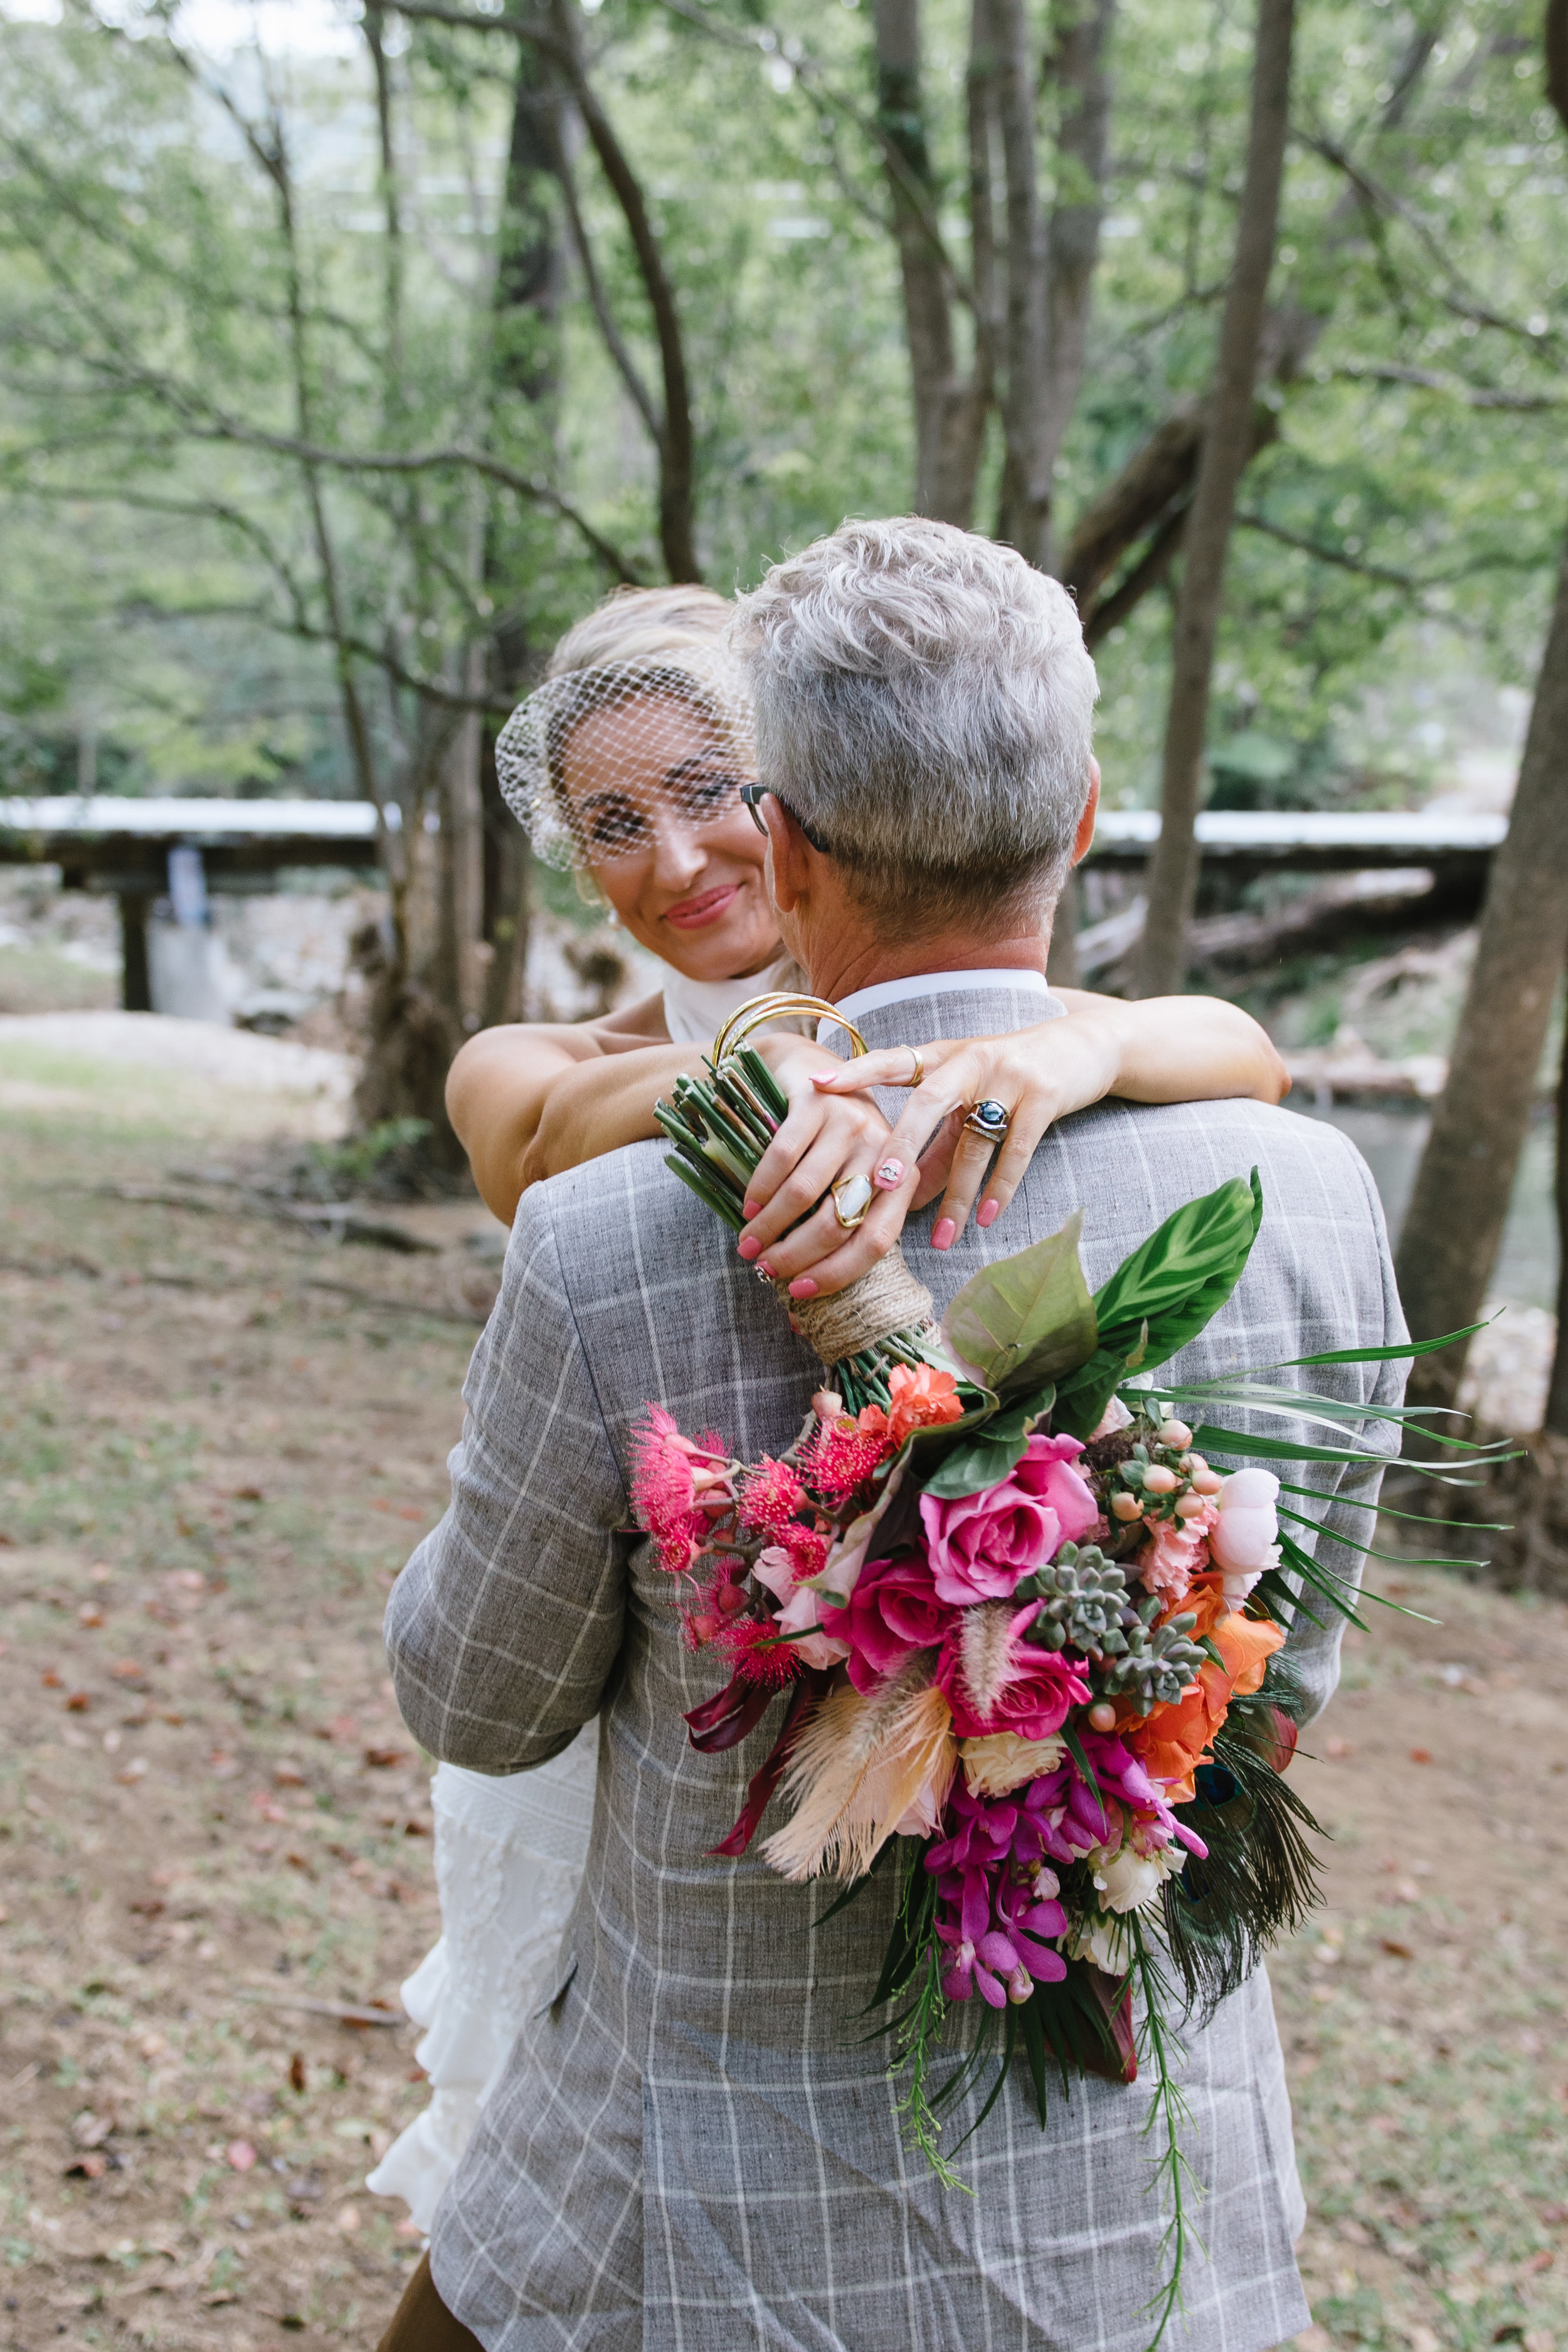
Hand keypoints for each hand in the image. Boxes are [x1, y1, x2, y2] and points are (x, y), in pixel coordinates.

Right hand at [732, 1036, 897, 1296]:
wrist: (807, 1068)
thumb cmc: (829, 1141)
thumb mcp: (847, 1177)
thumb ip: (841, 1223)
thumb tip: (806, 1295)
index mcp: (901, 1177)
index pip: (876, 1239)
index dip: (838, 1271)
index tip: (801, 1291)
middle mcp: (883, 1149)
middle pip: (839, 1220)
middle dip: (796, 1254)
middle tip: (765, 1269)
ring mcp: (850, 1122)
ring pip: (805, 1193)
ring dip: (771, 1227)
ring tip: (748, 1244)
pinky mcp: (817, 1101)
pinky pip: (782, 1158)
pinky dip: (760, 1189)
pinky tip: (748, 1207)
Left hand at [808, 1016, 1121, 1253]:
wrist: (1082, 1047)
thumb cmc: (1010, 1075)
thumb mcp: (968, 1095)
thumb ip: (936, 1137)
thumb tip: (903, 1194)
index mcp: (942, 1055)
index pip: (891, 1062)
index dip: (854, 1074)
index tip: (816, 1088)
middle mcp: (970, 1060)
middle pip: (927, 1104)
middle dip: (901, 1146)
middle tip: (878, 1186)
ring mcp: (1008, 1077)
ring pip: (973, 1143)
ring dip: (956, 1196)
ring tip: (942, 1239)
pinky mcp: (1044, 1097)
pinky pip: (1016, 1151)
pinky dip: (999, 1188)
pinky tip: (985, 1219)